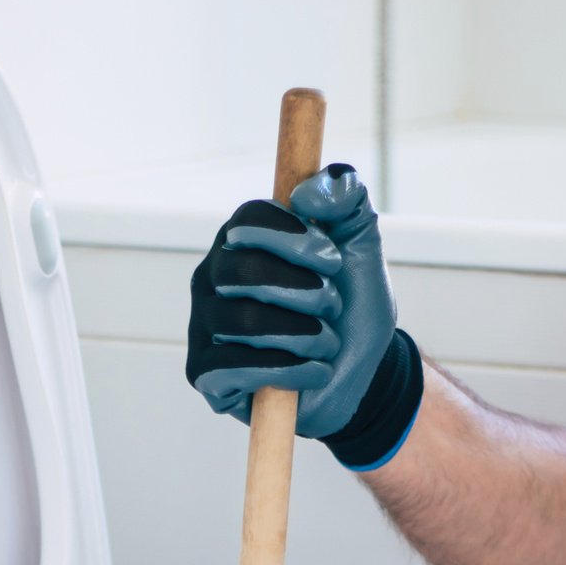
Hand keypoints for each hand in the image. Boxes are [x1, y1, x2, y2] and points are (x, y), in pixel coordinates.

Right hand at [184, 165, 421, 467]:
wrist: (360, 373)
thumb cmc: (350, 306)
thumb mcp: (361, 247)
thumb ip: (347, 199)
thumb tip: (309, 190)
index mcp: (242, 240)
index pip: (248, 221)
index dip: (293, 237)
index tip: (333, 258)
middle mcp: (213, 278)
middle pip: (240, 272)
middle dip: (302, 292)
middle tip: (333, 305)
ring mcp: (204, 325)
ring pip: (242, 322)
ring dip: (302, 335)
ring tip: (327, 342)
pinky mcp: (204, 374)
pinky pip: (232, 368)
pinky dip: (286, 369)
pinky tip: (314, 370)